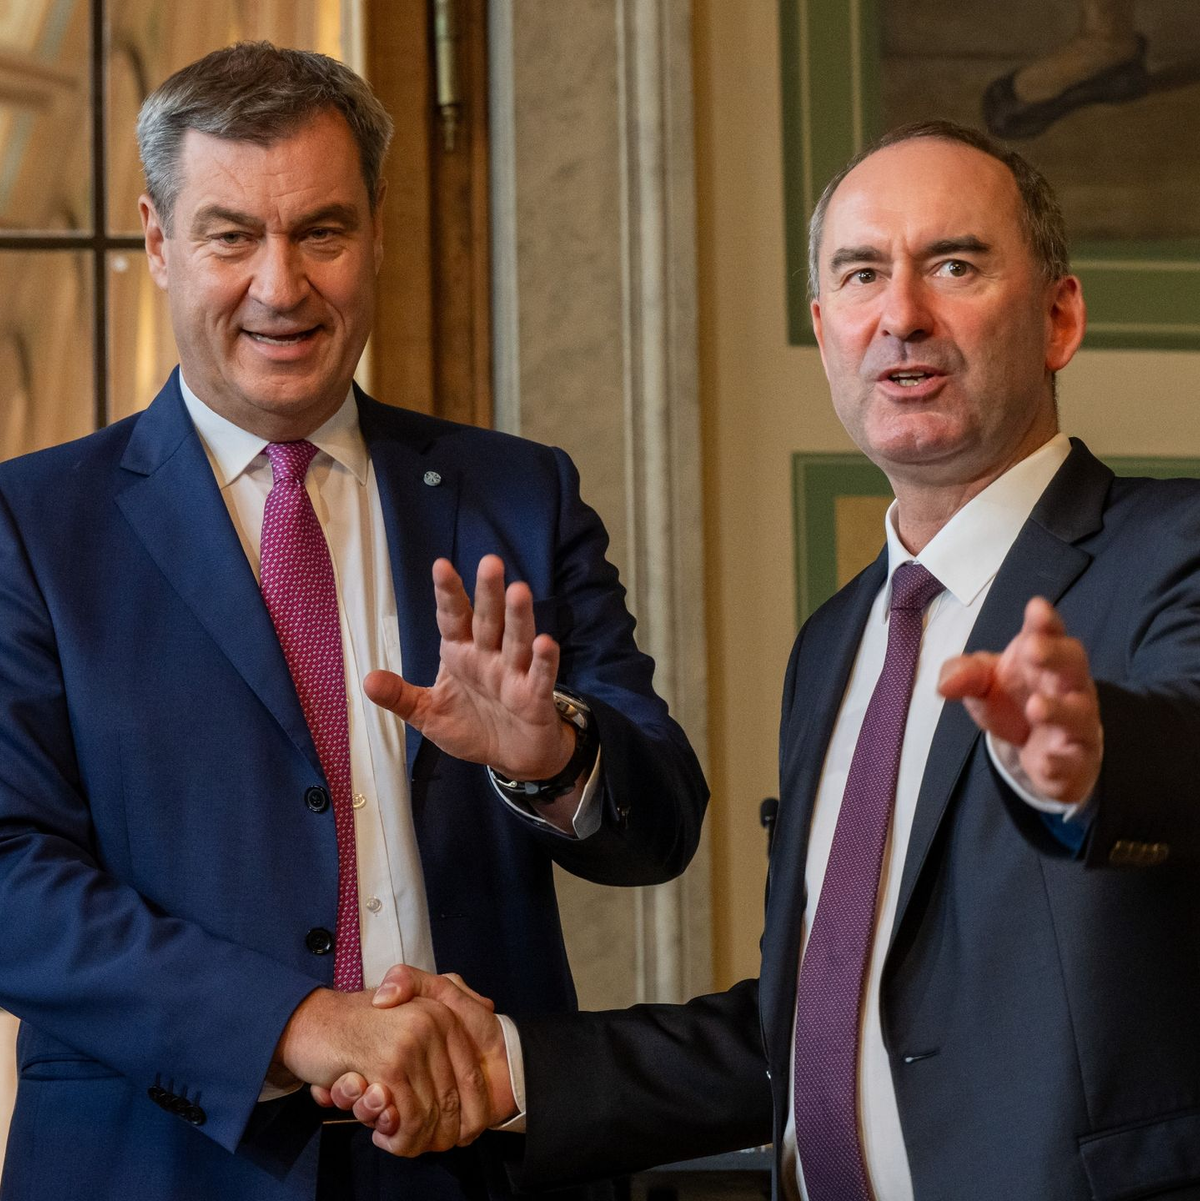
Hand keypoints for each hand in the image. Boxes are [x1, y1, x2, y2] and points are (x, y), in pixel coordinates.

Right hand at [275, 986, 489, 1155]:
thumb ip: (441, 1035)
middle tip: (418, 1144)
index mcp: (444, 1014)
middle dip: (438, 1134)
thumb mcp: (407, 1016)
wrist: (312, 1021)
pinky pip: (408, 1119)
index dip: (470, 1113)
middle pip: (453, 1101)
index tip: (457, 1135)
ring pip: (430, 1115)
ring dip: (413, 1141)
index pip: (472, 1076)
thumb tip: (475, 1046)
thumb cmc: (359, 1027)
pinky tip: (381, 1135)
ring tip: (394, 1140)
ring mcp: (412, 1043)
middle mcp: (434, 1023)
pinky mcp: (389, 1065)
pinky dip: (397, 1137)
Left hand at [365, 556, 575, 781]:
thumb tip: (366, 680)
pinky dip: (544, 661)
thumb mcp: (428, 714)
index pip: (452, 618)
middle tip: (490, 562)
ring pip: (516, 640)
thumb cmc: (472, 726)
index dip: (448, 593)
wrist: (513, 756)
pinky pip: (540, 676)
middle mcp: (488, 656)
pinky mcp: (535, 696)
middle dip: (488, 593)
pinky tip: (544, 642)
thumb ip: (401, 696)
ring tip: (519, 591)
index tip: (441, 566)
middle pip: (487, 620)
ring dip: (518, 617)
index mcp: (461, 653)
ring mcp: (514, 674)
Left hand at [938, 597, 1101, 806]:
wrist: (1033, 748)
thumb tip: (945, 684)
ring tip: (1035, 706)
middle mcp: (1067, 686)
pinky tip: (1044, 760)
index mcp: (1043, 658)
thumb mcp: (981, 682)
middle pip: (1073, 665)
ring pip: (1078, 714)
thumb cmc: (1011, 698)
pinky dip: (1061, 761)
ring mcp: (1075, 723)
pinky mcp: (1075, 759)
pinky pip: (1074, 760)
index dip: (1045, 621)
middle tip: (1033, 649)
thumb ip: (964, 675)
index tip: (1036, 608)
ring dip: (1059, 710)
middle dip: (1055, 655)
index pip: (1049, 634)